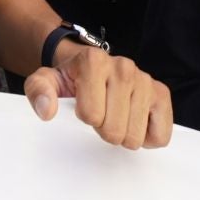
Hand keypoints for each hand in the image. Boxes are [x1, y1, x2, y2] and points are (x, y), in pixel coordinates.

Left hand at [24, 41, 171, 149]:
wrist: (90, 67)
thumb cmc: (70, 79)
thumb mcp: (46, 80)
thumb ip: (38, 91)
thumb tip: (47, 111)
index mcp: (93, 61)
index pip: (91, 115)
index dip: (84, 119)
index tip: (82, 108)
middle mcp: (123, 66)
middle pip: (114, 130)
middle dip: (104, 131)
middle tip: (100, 116)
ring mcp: (145, 79)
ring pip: (135, 136)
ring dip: (123, 135)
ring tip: (115, 117)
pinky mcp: (161, 94)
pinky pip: (161, 134)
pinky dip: (147, 138)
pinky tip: (134, 123)